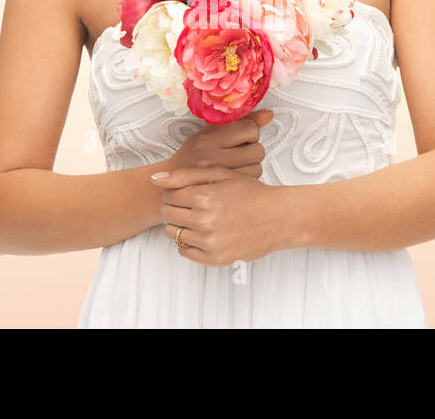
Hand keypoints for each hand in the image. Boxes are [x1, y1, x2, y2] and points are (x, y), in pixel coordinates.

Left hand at [152, 165, 287, 266]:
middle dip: (176, 208)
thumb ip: (186, 175)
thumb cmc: (251, 193)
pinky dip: (189, 243)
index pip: (168, 196)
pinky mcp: (215, 258)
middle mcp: (203, 221)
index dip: (175, 193)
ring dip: (181, 226)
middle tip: (193, 206)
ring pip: (173, 234)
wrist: (279, 217)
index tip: (187, 193)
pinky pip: (185, 252)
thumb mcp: (221, 175)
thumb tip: (155, 180)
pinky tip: (203, 233)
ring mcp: (209, 242)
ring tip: (199, 219)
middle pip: (168, 215)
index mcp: (203, 197)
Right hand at [164, 109, 272, 177]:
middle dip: (253, 150)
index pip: (249, 129)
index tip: (243, 137)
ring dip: (252, 166)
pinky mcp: (223, 189)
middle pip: (257, 150)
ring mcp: (217, 176)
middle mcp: (211, 156)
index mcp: (207, 138)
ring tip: (238, 165)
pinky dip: (249, 178)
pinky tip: (237, 176)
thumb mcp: (210, 133)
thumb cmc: (194, 155)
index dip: (251, 133)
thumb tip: (268, 114)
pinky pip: (252, 181)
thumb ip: (239, 122)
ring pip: (257, 167)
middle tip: (241, 153)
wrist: (172, 183)